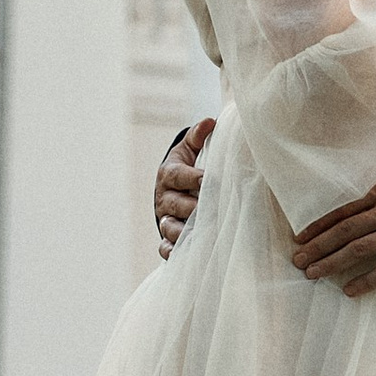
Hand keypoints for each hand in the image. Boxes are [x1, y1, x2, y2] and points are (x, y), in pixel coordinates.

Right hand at [155, 117, 213, 256]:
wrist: (178, 189)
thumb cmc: (189, 166)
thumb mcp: (191, 149)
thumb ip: (199, 137)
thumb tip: (210, 122)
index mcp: (170, 174)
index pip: (178, 176)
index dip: (192, 178)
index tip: (208, 179)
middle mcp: (165, 198)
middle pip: (174, 204)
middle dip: (191, 207)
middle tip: (209, 210)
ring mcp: (165, 218)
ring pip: (170, 227)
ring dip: (184, 231)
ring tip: (200, 233)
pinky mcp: (167, 237)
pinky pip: (165, 247)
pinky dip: (173, 251)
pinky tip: (184, 254)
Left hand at [291, 160, 375, 299]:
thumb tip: (366, 180)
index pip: (345, 209)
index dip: (321, 225)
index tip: (301, 238)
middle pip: (345, 231)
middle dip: (319, 247)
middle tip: (298, 260)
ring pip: (359, 250)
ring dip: (333, 263)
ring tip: (313, 274)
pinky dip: (367, 282)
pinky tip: (349, 291)